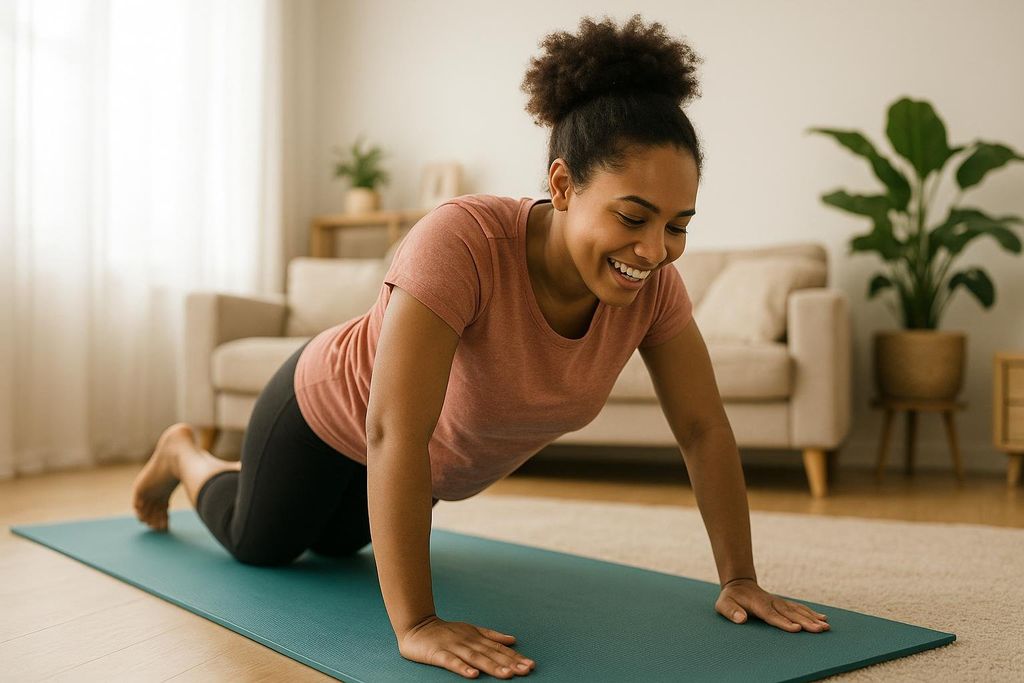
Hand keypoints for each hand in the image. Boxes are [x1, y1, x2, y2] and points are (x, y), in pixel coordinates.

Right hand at [398, 615, 535, 678]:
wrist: (417, 626)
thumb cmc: (446, 632)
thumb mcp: (472, 630)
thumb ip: (492, 636)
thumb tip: (513, 640)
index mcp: (477, 637)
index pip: (499, 648)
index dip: (515, 657)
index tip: (530, 665)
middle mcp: (469, 641)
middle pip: (492, 654)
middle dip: (510, 663)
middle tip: (526, 670)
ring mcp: (454, 647)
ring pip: (476, 658)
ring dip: (492, 666)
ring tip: (507, 675)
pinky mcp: (439, 654)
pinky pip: (452, 662)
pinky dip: (463, 668)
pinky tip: (473, 675)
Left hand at [716, 578, 830, 632]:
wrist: (739, 584)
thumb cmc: (730, 598)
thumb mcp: (724, 604)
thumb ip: (731, 611)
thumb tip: (741, 619)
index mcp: (758, 605)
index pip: (772, 615)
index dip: (784, 622)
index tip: (797, 628)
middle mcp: (772, 602)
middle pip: (790, 614)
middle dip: (806, 622)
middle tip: (820, 629)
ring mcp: (779, 602)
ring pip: (797, 610)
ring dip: (812, 618)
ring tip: (826, 626)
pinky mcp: (783, 603)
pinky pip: (799, 607)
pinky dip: (811, 612)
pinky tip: (823, 618)